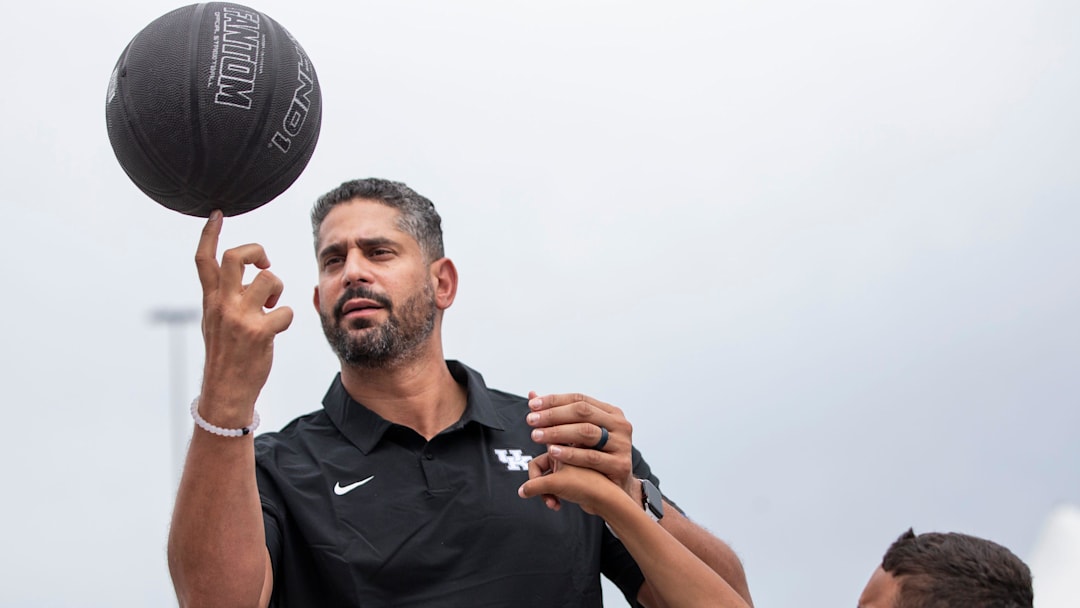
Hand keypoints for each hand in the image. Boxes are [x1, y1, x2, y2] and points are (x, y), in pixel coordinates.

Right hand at [195, 211, 292, 422]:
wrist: (225, 391)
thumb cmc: (226, 355)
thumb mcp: (215, 322)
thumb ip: (225, 298)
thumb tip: (250, 278)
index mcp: (211, 301)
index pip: (204, 260)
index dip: (210, 233)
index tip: (216, 214)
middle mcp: (222, 305)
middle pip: (236, 257)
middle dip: (257, 251)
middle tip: (265, 263)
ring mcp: (240, 318)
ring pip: (269, 279)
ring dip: (276, 290)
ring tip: (271, 306)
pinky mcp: (259, 333)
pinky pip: (284, 311)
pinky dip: (285, 318)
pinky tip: (276, 330)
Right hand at [518, 456, 623, 516]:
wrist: (610, 501)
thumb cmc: (589, 485)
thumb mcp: (554, 483)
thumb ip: (534, 485)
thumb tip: (521, 491)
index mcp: (564, 445)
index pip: (537, 456)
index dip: (534, 471)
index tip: (532, 485)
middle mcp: (567, 453)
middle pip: (540, 465)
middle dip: (538, 483)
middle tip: (539, 494)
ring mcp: (570, 465)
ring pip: (548, 476)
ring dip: (545, 492)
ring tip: (552, 502)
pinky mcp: (574, 477)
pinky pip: (555, 484)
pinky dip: (553, 494)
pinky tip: (557, 504)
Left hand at [526, 391, 635, 508]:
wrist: (616, 488)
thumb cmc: (595, 456)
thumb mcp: (580, 433)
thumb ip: (558, 415)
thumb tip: (532, 395)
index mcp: (611, 412)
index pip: (579, 399)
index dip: (554, 401)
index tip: (532, 405)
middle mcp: (620, 425)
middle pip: (582, 412)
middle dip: (553, 415)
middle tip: (531, 420)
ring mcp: (622, 444)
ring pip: (586, 432)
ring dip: (558, 432)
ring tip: (537, 435)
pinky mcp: (619, 465)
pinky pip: (591, 457)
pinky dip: (570, 454)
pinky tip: (552, 451)